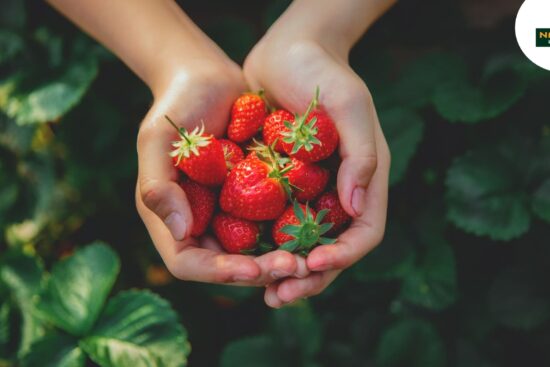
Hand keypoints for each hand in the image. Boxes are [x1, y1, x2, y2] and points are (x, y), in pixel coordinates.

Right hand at [136, 61, 308, 285]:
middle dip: (259, 271)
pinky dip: (289, 232)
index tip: (253, 269)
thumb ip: (158, 185)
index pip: (188, 262)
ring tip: (309, 256)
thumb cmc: (176, 104)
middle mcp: (199, 221)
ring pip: (253, 250)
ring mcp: (226, 211)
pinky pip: (270, 223)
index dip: (218, 272)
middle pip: (226, 265)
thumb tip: (179, 232)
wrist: (208, 78)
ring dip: (279, 258)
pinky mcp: (252, 197)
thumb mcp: (158, 140)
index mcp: (171, 216)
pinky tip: (316, 230)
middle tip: (295, 266)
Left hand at [244, 34, 390, 306]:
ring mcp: (310, 191)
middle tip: (279, 295)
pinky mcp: (281, 185)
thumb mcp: (350, 105)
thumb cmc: (322, 73)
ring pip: (302, 244)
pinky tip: (241, 258)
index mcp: (364, 178)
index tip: (312, 263)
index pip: (363, 232)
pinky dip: (263, 245)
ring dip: (285, 271)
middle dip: (310, 276)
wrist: (287, 50)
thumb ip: (361, 155)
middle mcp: (339, 191)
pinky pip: (274, 223)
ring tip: (263, 291)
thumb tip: (356, 208)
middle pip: (332, 249)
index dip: (343, 256)